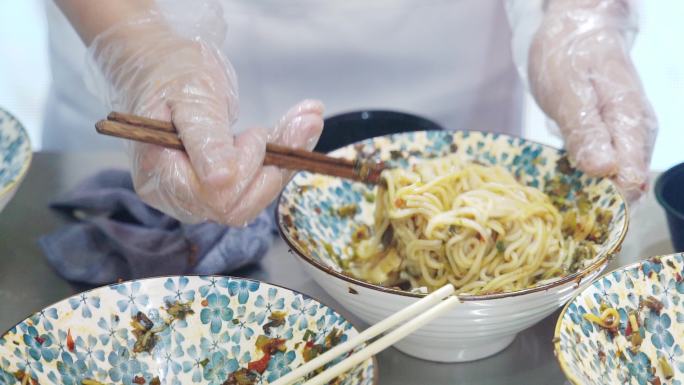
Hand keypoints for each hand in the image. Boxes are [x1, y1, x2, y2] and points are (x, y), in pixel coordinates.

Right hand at [88, 12, 323, 223]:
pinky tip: (300, 126)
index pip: (216, 195)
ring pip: (253, 199)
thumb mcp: (191, 96)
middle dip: (272, 168)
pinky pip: (256, 187)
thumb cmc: (172, 74)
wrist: (164, 66)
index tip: (254, 132)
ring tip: (306, 119)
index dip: (245, 169)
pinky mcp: (218, 189)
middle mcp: (175, 195)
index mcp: (160, 174)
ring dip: (285, 161)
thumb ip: (206, 138)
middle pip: (237, 207)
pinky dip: (282, 159)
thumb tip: (221, 180)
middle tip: (289, 124)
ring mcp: (196, 196)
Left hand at [529, 0, 656, 200]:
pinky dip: (590, 181)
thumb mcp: (569, 93)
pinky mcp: (611, 136)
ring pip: (618, 179)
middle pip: (628, 185)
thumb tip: (603, 170)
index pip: (631, 178)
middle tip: (569, 220)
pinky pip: (607, 168)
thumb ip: (586, 132)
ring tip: (567, 210)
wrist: (574, 32)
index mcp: (630, 122)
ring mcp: (626, 136)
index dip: (609, 203)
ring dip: (595, 196)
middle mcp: (636, 133)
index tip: (584, 218)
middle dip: (602, 205)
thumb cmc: (569, 59)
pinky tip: (571, 189)